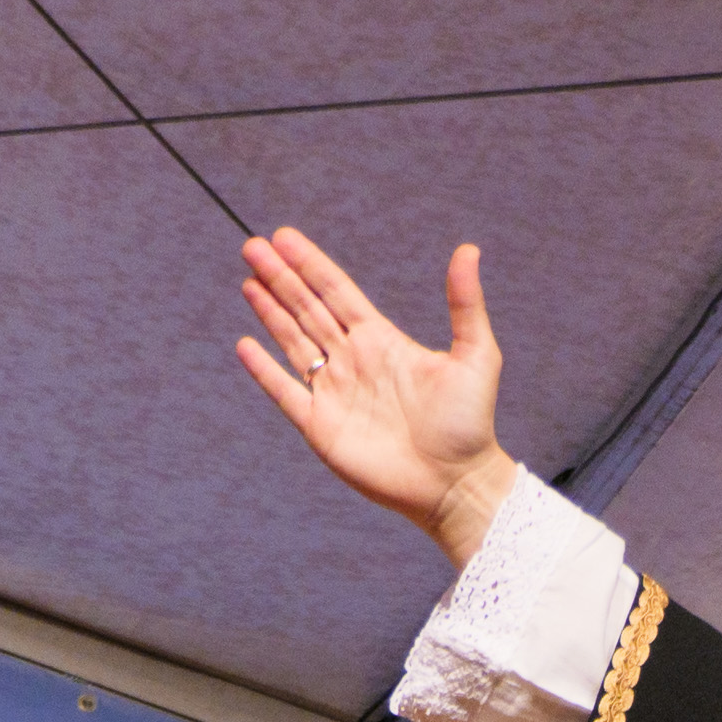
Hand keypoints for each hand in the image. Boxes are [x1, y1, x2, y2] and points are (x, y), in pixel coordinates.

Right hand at [235, 231, 519, 566]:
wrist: (455, 484)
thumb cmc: (470, 424)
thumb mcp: (476, 356)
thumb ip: (466, 303)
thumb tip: (468, 249)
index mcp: (381, 340)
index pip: (337, 291)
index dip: (310, 264)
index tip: (284, 238)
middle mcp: (353, 361)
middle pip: (308, 309)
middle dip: (280, 278)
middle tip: (253, 246)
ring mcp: (334, 393)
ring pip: (293, 342)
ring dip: (269, 312)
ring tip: (248, 280)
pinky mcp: (320, 427)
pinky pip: (285, 393)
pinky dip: (264, 370)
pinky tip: (245, 344)